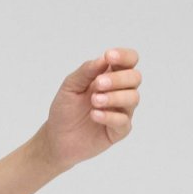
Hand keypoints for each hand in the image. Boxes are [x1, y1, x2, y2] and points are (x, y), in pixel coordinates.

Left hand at [37, 46, 141, 172]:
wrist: (57, 138)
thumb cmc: (65, 109)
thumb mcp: (71, 85)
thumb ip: (86, 71)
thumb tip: (103, 59)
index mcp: (110, 75)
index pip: (129, 60)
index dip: (124, 56)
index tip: (109, 56)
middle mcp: (120, 91)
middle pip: (135, 77)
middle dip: (118, 78)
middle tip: (98, 84)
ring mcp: (121, 111)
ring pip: (133, 98)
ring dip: (114, 97)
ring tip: (94, 101)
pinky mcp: (119, 131)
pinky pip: (123, 121)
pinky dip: (109, 116)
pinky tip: (94, 115)